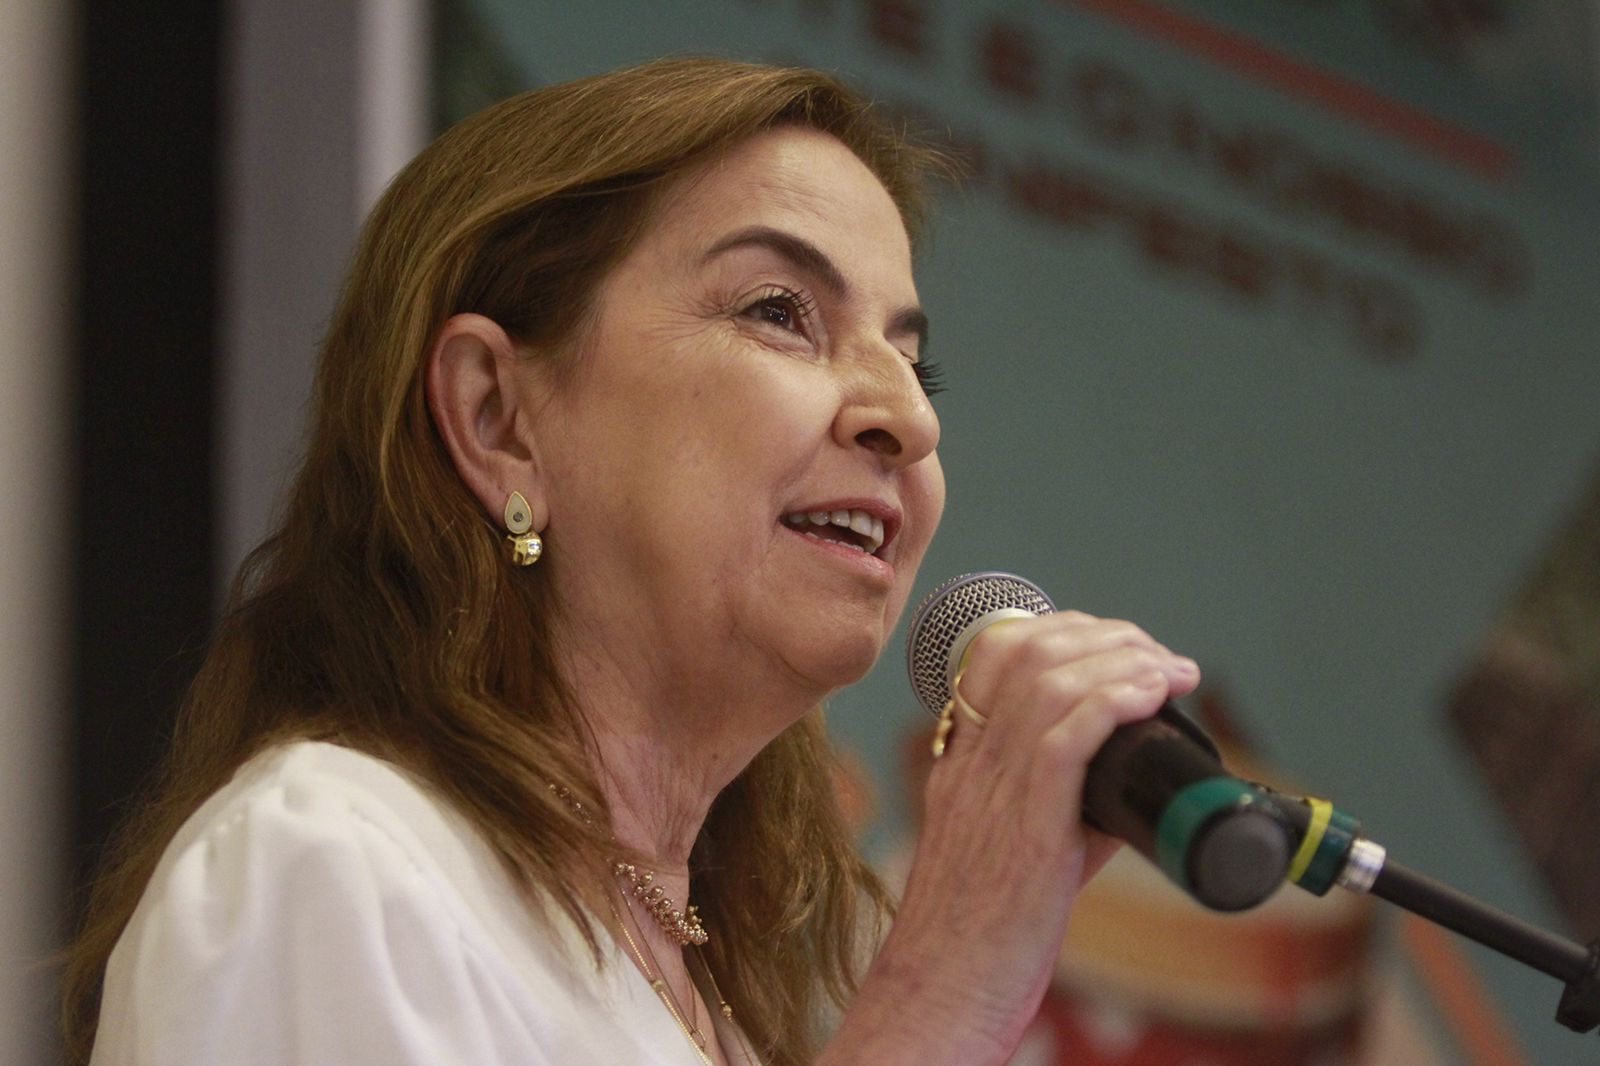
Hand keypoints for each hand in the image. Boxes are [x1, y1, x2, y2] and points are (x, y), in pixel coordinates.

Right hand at [823, 611, 1200, 1065]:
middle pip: (1030, 651)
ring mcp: (992, 792)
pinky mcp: (1026, 830)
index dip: (1064, 628)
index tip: (1116, 643)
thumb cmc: (976, 938)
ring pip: (1053, 681)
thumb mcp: (1003, 853)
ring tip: (1171, 670)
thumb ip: (1055, 813)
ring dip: (1127, 660)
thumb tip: (1123, 795)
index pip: (995, 654)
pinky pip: (1068, 736)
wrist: (940, 995)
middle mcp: (970, 764)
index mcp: (960, 763)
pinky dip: (1118, 700)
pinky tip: (1154, 694)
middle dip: (1107, 636)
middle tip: (1157, 655)